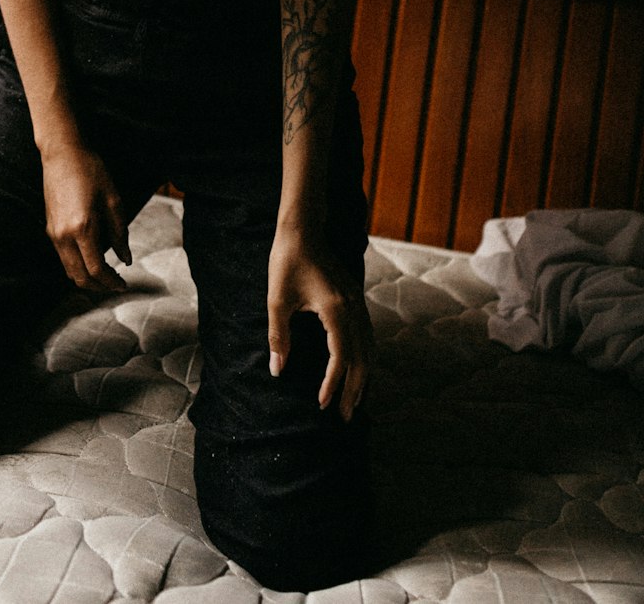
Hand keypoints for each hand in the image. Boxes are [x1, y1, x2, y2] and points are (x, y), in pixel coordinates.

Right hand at [40, 141, 130, 293]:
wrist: (62, 153)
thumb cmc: (91, 171)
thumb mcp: (113, 200)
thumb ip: (120, 233)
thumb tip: (126, 259)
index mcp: (83, 228)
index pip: (96, 269)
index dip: (111, 282)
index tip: (123, 284)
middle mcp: (64, 236)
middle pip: (80, 277)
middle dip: (99, 287)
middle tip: (115, 285)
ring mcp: (53, 234)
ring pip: (69, 271)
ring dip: (87, 279)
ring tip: (106, 275)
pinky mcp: (49, 229)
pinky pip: (63, 258)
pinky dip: (77, 266)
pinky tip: (92, 259)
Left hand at [267, 223, 372, 420]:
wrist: (303, 228)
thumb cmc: (287, 261)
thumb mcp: (277, 300)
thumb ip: (279, 337)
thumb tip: (278, 371)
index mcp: (336, 310)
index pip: (341, 357)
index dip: (333, 384)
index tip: (323, 404)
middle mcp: (353, 308)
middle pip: (362, 358)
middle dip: (354, 390)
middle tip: (344, 418)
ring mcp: (357, 303)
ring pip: (369, 349)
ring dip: (363, 377)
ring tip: (354, 401)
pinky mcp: (355, 299)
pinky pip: (367, 336)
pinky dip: (365, 358)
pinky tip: (357, 370)